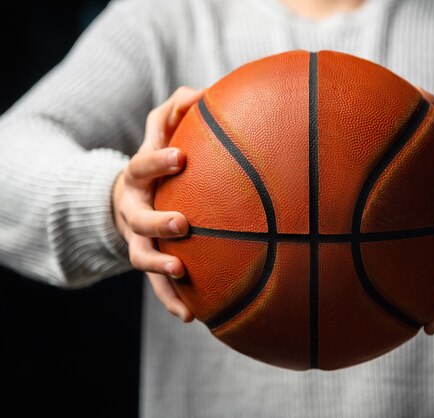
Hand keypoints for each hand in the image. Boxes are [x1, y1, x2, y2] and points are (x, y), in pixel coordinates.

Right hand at [112, 87, 203, 322]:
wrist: (126, 198)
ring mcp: (137, 239)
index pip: (143, 166)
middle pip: (139, 217)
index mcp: (137, 177)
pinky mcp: (149, 261)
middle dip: (158, 220)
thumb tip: (202, 92)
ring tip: (181, 271)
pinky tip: (192, 316)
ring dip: (160, 266)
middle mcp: (133, 209)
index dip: (158, 160)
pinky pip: (157, 285)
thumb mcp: (159, 131)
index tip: (182, 157)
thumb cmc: (154, 160)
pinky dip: (171, 300)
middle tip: (183, 223)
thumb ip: (175, 110)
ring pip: (141, 256)